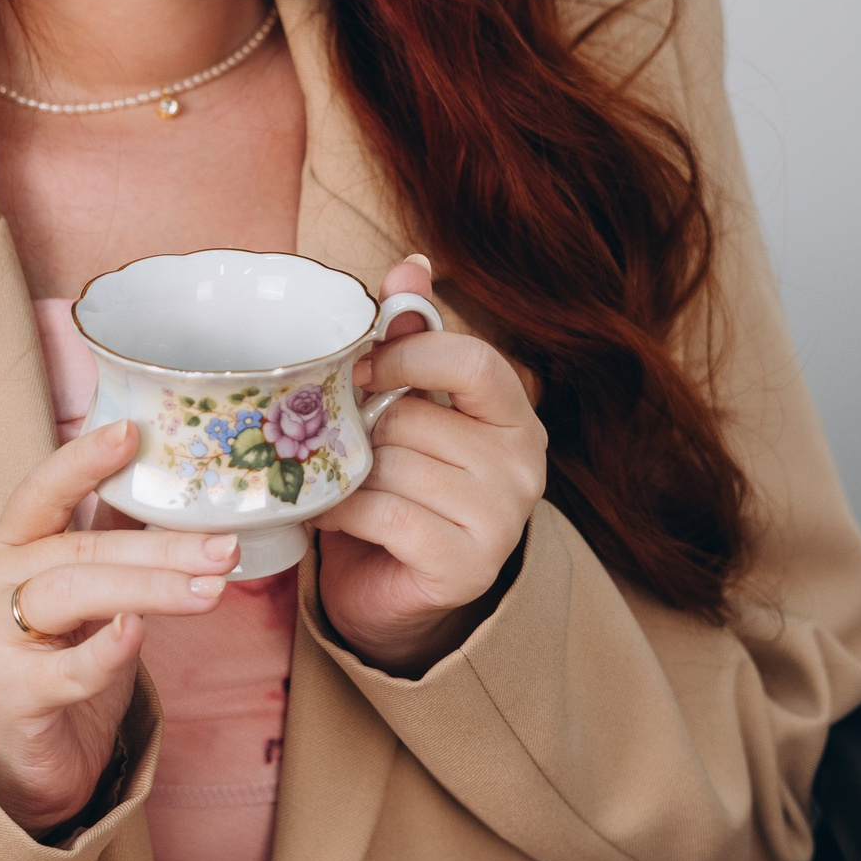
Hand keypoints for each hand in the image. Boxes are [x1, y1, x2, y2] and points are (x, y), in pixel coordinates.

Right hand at [0, 422, 238, 834]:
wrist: (23, 759)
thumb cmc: (60, 659)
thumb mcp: (89, 587)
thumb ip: (114, 534)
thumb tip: (174, 476)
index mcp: (13, 546)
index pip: (42, 491)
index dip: (83, 460)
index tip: (133, 432)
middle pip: (81, 547)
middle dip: (161, 545)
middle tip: (225, 546)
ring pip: (75, 595)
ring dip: (150, 589)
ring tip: (212, 589)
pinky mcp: (13, 695)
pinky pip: (65, 670)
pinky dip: (105, 650)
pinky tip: (138, 633)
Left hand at [315, 257, 546, 675]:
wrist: (397, 595)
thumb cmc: (401, 490)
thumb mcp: (409, 408)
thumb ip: (413, 338)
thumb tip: (412, 266)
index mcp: (516, 416)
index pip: (472, 361)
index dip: (405, 355)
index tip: (359, 369)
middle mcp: (525, 466)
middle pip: (417, 418)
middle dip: (364, 432)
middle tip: (343, 449)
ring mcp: (502, 521)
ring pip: (395, 467)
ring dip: (349, 476)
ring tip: (340, 485)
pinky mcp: (466, 566)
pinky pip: (384, 515)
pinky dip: (344, 513)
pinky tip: (335, 517)